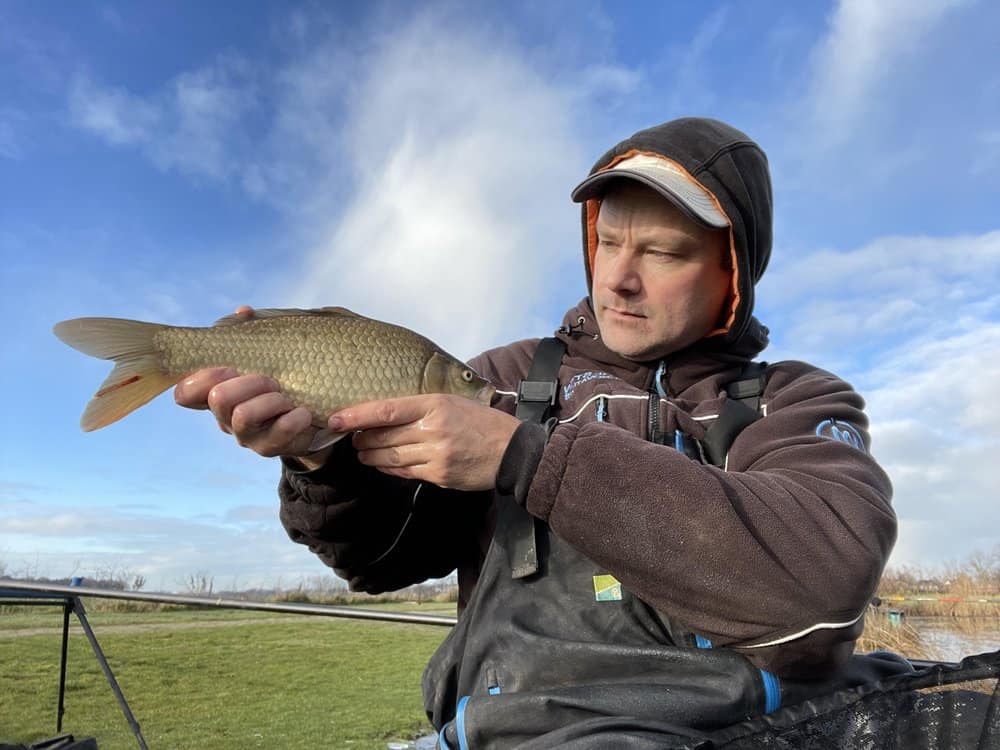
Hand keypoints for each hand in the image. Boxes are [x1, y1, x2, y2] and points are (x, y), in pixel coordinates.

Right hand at [173, 306, 328, 466]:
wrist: (313, 418)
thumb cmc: (281, 380)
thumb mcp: (267, 355)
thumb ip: (251, 333)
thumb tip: (243, 311)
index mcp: (217, 394)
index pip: (185, 394)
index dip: (197, 380)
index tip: (226, 368)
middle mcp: (227, 418)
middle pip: (218, 399)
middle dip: (246, 382)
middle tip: (270, 379)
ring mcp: (248, 436)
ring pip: (243, 416)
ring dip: (269, 400)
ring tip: (287, 395)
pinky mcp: (272, 448)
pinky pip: (278, 434)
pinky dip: (294, 419)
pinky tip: (304, 412)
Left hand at [329, 394, 520, 490]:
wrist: (511, 450)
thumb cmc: (481, 422)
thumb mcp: (453, 401)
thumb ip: (421, 406)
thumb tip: (386, 412)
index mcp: (435, 405)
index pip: (386, 410)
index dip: (357, 416)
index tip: (336, 419)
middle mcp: (433, 430)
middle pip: (383, 436)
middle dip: (361, 438)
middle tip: (351, 437)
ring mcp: (436, 455)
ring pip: (390, 457)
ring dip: (371, 456)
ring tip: (363, 452)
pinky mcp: (439, 475)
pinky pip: (405, 472)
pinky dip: (389, 468)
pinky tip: (383, 464)